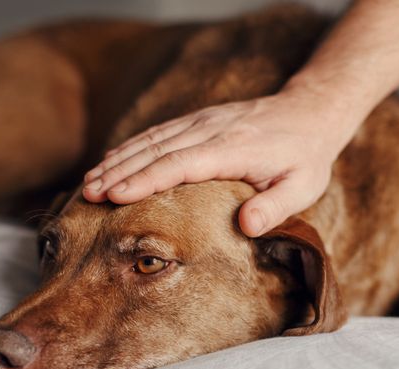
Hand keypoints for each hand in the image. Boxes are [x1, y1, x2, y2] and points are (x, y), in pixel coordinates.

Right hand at [82, 92, 345, 236]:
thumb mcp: (303, 187)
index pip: (180, 164)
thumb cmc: (306, 158)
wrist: (309, 112)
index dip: (145, 180)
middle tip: (89, 195)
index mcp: (232, 149)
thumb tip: (247, 227)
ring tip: (89, 183)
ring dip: (118, 160)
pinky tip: (111, 161)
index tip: (115, 196)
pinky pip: (158, 133)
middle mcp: (210, 130)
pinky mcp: (198, 120)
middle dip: (119, 172)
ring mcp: (202, 121)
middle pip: (156, 151)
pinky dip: (131, 147)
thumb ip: (275, 207)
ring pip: (152, 140)